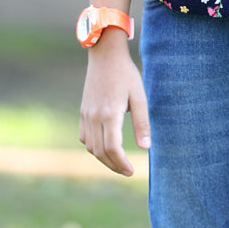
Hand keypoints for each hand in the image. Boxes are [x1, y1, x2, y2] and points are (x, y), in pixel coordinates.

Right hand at [79, 34, 150, 175]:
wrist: (105, 56)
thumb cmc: (126, 75)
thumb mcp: (140, 97)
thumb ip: (142, 123)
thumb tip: (146, 147)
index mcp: (109, 114)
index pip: (112, 148)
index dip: (121, 163)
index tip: (131, 171)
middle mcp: (94, 116)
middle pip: (100, 152)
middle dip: (114, 166)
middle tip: (127, 171)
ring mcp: (86, 114)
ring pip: (91, 147)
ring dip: (103, 159)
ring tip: (118, 163)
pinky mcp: (83, 111)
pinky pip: (84, 137)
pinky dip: (94, 147)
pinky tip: (105, 148)